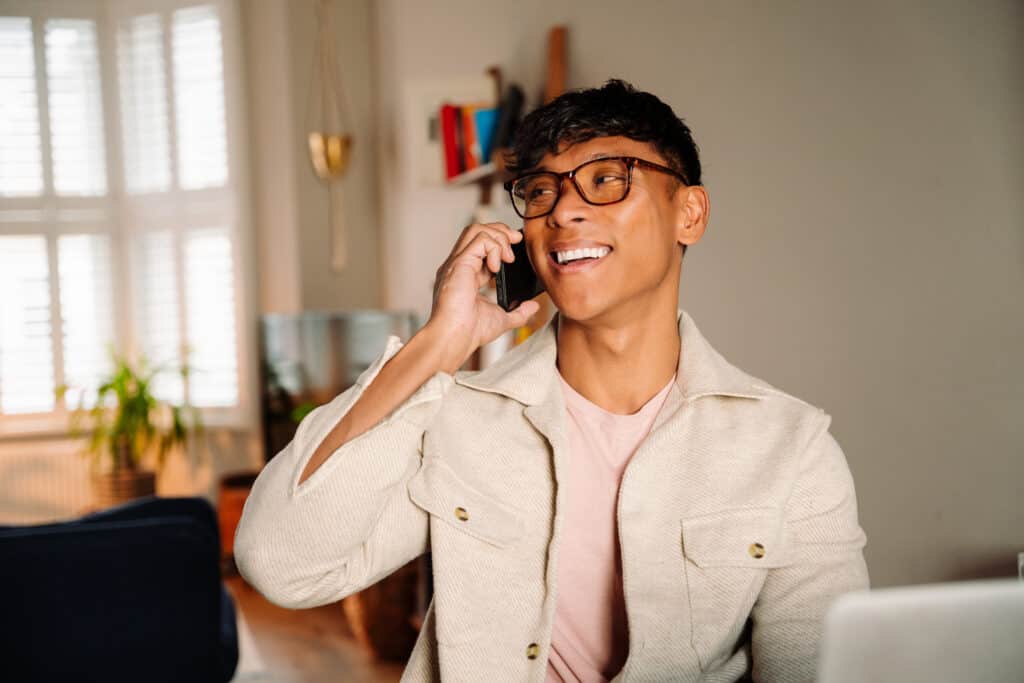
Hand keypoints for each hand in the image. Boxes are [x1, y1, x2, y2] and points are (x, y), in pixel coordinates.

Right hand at [426, 222, 540, 372]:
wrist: (455, 338)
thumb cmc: (470, 332)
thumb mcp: (502, 319)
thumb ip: (518, 312)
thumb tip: (533, 306)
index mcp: (465, 275)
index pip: (481, 247)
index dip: (499, 243)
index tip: (515, 250)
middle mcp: (459, 265)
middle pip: (477, 230)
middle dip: (500, 231)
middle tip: (516, 241)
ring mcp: (457, 263)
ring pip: (476, 229)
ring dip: (498, 236)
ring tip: (508, 255)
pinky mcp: (459, 263)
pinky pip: (479, 240)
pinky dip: (494, 247)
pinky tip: (498, 265)